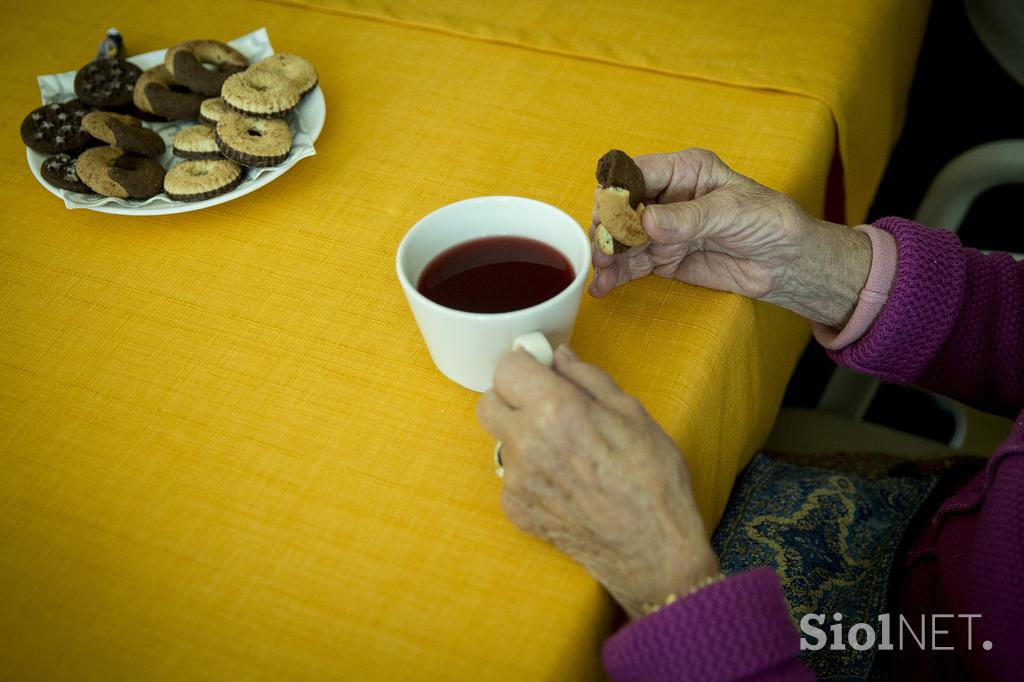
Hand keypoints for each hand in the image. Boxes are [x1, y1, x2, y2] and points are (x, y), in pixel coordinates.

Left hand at [477, 345, 719, 619]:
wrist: (653, 550)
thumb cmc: (652, 479)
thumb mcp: (631, 413)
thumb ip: (587, 379)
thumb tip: (560, 357)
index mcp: (555, 411)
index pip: (507, 368)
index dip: (525, 365)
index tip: (541, 370)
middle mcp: (526, 443)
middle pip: (489, 402)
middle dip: (513, 397)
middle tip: (545, 404)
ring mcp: (515, 481)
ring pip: (500, 440)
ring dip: (522, 435)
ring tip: (565, 450)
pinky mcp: (515, 509)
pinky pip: (510, 475)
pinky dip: (529, 471)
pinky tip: (565, 481)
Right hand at [589, 148, 871, 327]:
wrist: (788, 263)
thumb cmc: (771, 223)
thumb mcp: (732, 213)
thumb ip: (688, 218)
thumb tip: (648, 221)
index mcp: (685, 170)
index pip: (638, 174)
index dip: (618, 193)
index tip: (609, 216)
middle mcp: (668, 197)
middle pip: (623, 208)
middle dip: (608, 228)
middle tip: (602, 249)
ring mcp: (664, 229)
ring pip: (624, 239)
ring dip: (609, 255)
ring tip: (601, 272)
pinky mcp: (665, 257)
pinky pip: (634, 264)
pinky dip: (617, 275)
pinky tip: (603, 286)